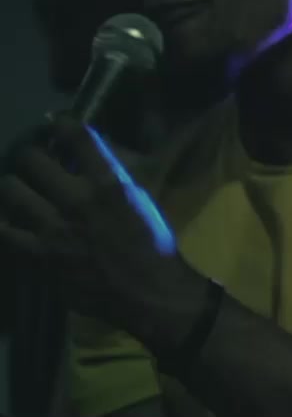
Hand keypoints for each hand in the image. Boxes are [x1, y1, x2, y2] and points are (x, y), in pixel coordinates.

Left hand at [0, 116, 199, 346]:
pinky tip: (7, 220)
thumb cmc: (150, 243)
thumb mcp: (139, 199)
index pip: (76, 135)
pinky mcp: (37, 255)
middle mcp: (78, 199)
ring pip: (10, 189)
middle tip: (33, 162)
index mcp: (110, 183)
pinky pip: (1, 231)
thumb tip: (84, 154)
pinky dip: (2, 222)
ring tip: (19, 190)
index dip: (60, 123)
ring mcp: (52, 228)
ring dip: (13, 185)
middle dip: (30, 155)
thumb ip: (109, 176)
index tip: (55, 124)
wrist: (148, 293)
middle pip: (31, 159)